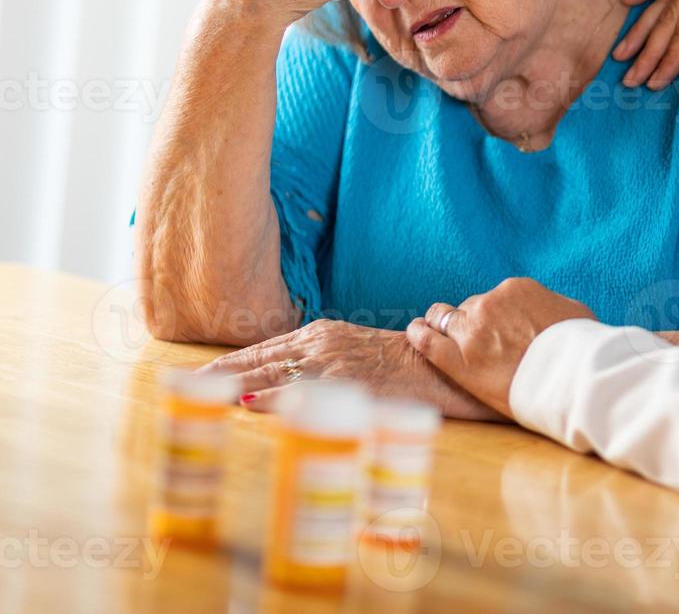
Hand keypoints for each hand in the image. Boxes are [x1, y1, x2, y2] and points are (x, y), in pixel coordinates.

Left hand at [200, 319, 500, 419]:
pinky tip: (248, 402)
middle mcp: (319, 343)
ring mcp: (332, 362)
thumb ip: (317, 360)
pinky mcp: (346, 382)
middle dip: (218, 373)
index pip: (262, 347)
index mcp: (320, 333)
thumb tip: (278, 383)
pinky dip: (272, 396)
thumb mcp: (353, 351)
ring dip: (233, 386)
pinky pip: (302, 390)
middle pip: (257, 358)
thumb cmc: (400, 363)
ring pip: (271, 372)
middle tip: (181, 385)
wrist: (440, 366)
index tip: (196, 373)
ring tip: (199, 395)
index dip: (227, 362)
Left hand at [406, 278, 596, 417]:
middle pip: (471, 308)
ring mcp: (471, 331)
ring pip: (446, 319)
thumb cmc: (580, 349)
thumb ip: (549, 306)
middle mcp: (490, 304)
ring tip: (439, 332)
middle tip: (483, 343)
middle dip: (475, 323)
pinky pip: (426, 340)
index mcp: (516, 289)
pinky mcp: (458, 361)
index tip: (500, 328)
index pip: (496, 297)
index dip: (497, 315)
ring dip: (446, 326)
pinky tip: (415, 332)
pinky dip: (418, 334)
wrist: (573, 379)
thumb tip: (549, 310)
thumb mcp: (572, 312)